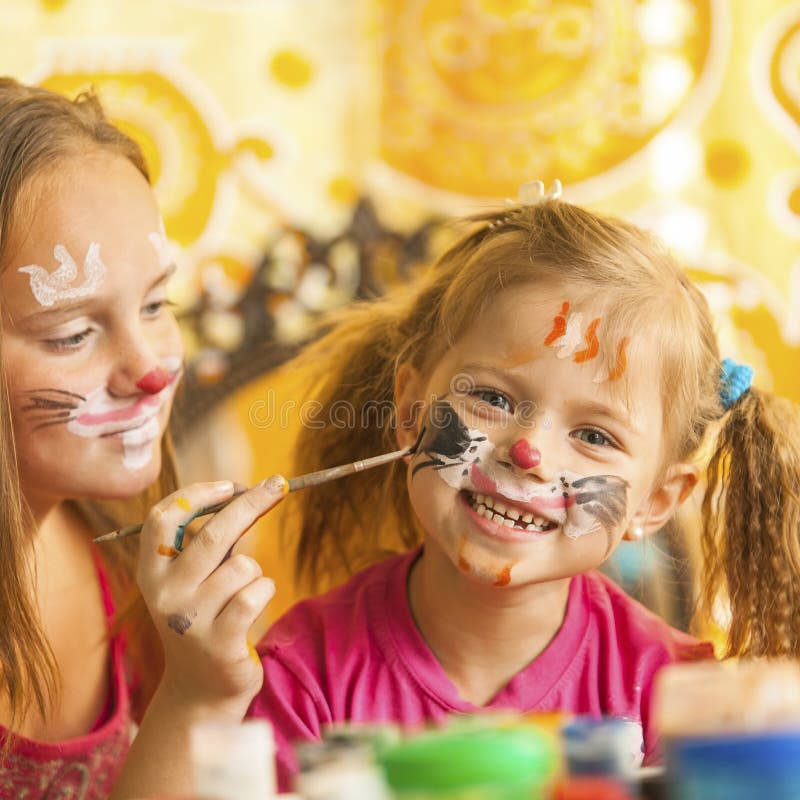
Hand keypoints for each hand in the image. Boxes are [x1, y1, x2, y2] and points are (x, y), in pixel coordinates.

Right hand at [137, 476, 286, 718]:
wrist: (199, 693)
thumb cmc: (204, 621)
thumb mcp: (192, 581)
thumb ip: (208, 543)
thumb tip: (250, 493)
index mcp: (151, 573)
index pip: (162, 518)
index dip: (197, 494)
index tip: (230, 485)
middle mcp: (164, 594)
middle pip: (213, 533)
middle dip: (251, 503)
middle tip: (278, 484)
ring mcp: (190, 620)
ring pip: (244, 566)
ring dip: (255, 573)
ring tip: (242, 596)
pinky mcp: (220, 642)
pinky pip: (256, 593)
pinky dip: (265, 592)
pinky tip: (253, 608)